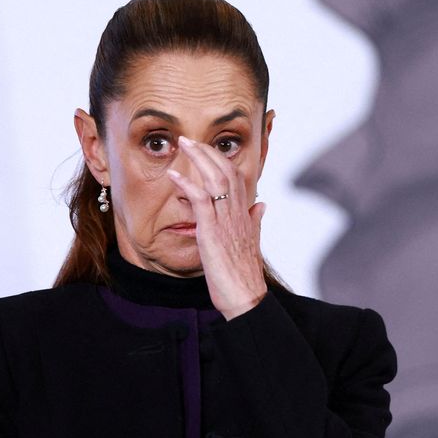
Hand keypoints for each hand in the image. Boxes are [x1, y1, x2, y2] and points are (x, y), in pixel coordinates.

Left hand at [167, 135, 266, 319]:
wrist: (246, 297)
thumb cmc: (244, 275)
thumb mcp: (252, 243)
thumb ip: (255, 221)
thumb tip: (263, 205)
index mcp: (245, 215)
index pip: (237, 177)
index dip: (222, 159)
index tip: (206, 148)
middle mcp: (238, 213)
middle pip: (226, 171)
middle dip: (208, 151)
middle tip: (190, 139)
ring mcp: (225, 221)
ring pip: (215, 179)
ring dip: (198, 158)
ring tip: (183, 144)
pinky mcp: (212, 231)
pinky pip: (200, 200)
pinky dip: (187, 184)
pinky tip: (174, 175)